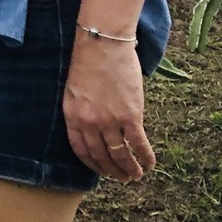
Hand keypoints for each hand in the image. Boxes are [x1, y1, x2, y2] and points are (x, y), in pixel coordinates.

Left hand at [63, 34, 154, 181]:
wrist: (103, 44)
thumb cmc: (90, 62)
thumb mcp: (76, 90)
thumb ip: (83, 111)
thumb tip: (97, 130)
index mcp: (72, 116)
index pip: (81, 150)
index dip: (93, 164)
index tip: (102, 170)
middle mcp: (89, 122)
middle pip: (101, 156)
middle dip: (112, 170)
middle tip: (122, 178)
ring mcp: (109, 121)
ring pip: (120, 154)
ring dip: (130, 168)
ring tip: (136, 175)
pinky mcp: (130, 116)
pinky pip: (139, 144)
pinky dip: (145, 157)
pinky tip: (150, 164)